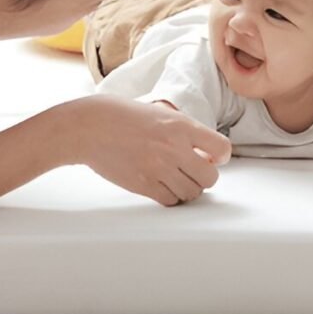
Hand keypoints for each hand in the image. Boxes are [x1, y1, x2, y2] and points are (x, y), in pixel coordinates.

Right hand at [72, 95, 230, 206]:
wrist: (91, 127)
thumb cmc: (123, 116)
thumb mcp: (161, 113)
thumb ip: (185, 131)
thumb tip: (205, 153)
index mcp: (181, 125)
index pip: (221, 148)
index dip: (221, 156)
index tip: (213, 158)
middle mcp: (174, 148)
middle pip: (210, 177)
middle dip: (204, 177)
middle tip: (193, 171)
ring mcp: (159, 168)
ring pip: (191, 193)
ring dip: (187, 188)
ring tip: (175, 178)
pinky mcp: (144, 185)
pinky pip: (170, 201)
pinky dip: (170, 196)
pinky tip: (161, 184)